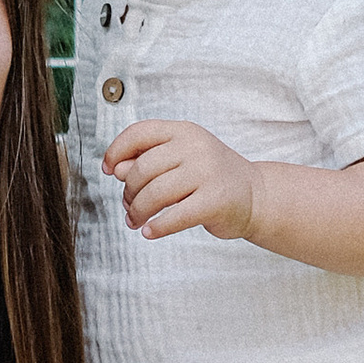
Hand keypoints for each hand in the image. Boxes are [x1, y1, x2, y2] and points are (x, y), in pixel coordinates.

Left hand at [103, 117, 257, 241]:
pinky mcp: (215, 200)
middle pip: (142, 169)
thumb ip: (148, 160)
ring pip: (154, 194)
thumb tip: (116, 170)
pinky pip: (174, 216)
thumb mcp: (180, 160)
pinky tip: (150, 232)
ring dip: (138, 212)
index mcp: (184, 130)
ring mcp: (207, 172)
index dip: (116, 151)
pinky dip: (157, 227)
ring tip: (137, 221)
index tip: (107, 169)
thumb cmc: (212, 178)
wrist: (256, 195)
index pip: (139, 133)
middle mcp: (195, 147)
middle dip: (129, 192)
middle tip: (130, 206)